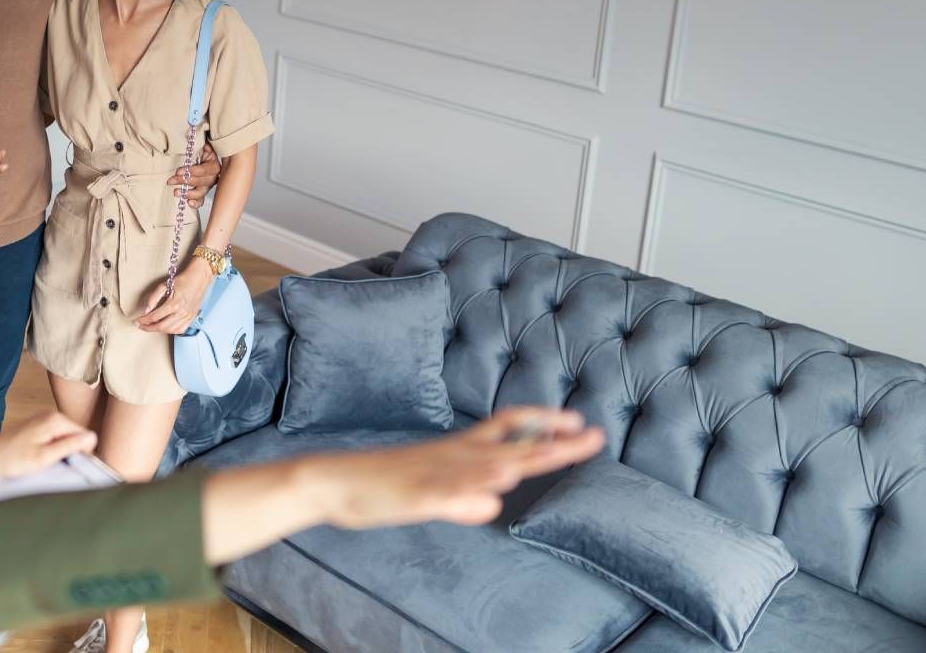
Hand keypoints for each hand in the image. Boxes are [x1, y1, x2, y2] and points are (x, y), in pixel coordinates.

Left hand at [0, 411, 96, 480]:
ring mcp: (43, 418)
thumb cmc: (13, 460)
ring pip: (64, 437)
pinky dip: (50, 448)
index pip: (84, 435)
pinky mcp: (36, 425)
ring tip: (44, 461)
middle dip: (69, 451)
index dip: (81, 453)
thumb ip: (70, 446)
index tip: (69, 465)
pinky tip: (38, 456)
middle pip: (74, 435)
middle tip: (53, 464)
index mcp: (55, 420)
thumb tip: (92, 437)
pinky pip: (54, 436)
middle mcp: (51, 415)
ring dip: (59, 451)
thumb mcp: (45, 457)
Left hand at [138, 258, 211, 332]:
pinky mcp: (192, 318)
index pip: (155, 317)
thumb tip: (146, 311)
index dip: (144, 320)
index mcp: (174, 304)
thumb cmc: (183, 280)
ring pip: (171, 330)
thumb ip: (153, 298)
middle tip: (142, 326)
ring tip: (152, 327)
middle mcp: (182, 312)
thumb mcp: (164, 285)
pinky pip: (181, 330)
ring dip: (159, 330)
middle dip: (149, 328)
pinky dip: (171, 331)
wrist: (199, 278)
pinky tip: (165, 328)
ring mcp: (188, 317)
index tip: (138, 321)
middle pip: (162, 326)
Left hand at [168, 143, 220, 205]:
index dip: (192, 171)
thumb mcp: (200, 144)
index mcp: (213, 165)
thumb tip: (197, 140)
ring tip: (176, 192)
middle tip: (171, 180)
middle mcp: (213, 177)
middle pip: (201, 182)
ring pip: (201, 192)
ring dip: (188, 193)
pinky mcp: (202, 192)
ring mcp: (207, 186)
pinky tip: (189, 203)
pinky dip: (196, 203)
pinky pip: (201, 200)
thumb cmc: (197, 149)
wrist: (196, 154)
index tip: (178, 171)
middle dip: (184, 181)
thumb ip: (200, 144)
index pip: (204, 170)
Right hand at [304, 407, 604, 528]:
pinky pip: (447, 490)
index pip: (510, 429)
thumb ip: (462, 498)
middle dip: (554, 442)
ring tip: (555, 450)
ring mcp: (434, 473)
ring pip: (483, 463)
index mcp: (459, 451)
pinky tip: (494, 486)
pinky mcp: (413, 494)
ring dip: (520, 457)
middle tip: (593, 434)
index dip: (544, 423)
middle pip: (512, 446)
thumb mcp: (430, 495)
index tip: (579, 422)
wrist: (332, 481)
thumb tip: (495, 502)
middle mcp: (453, 456)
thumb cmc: (382, 487)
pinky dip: (472, 487)